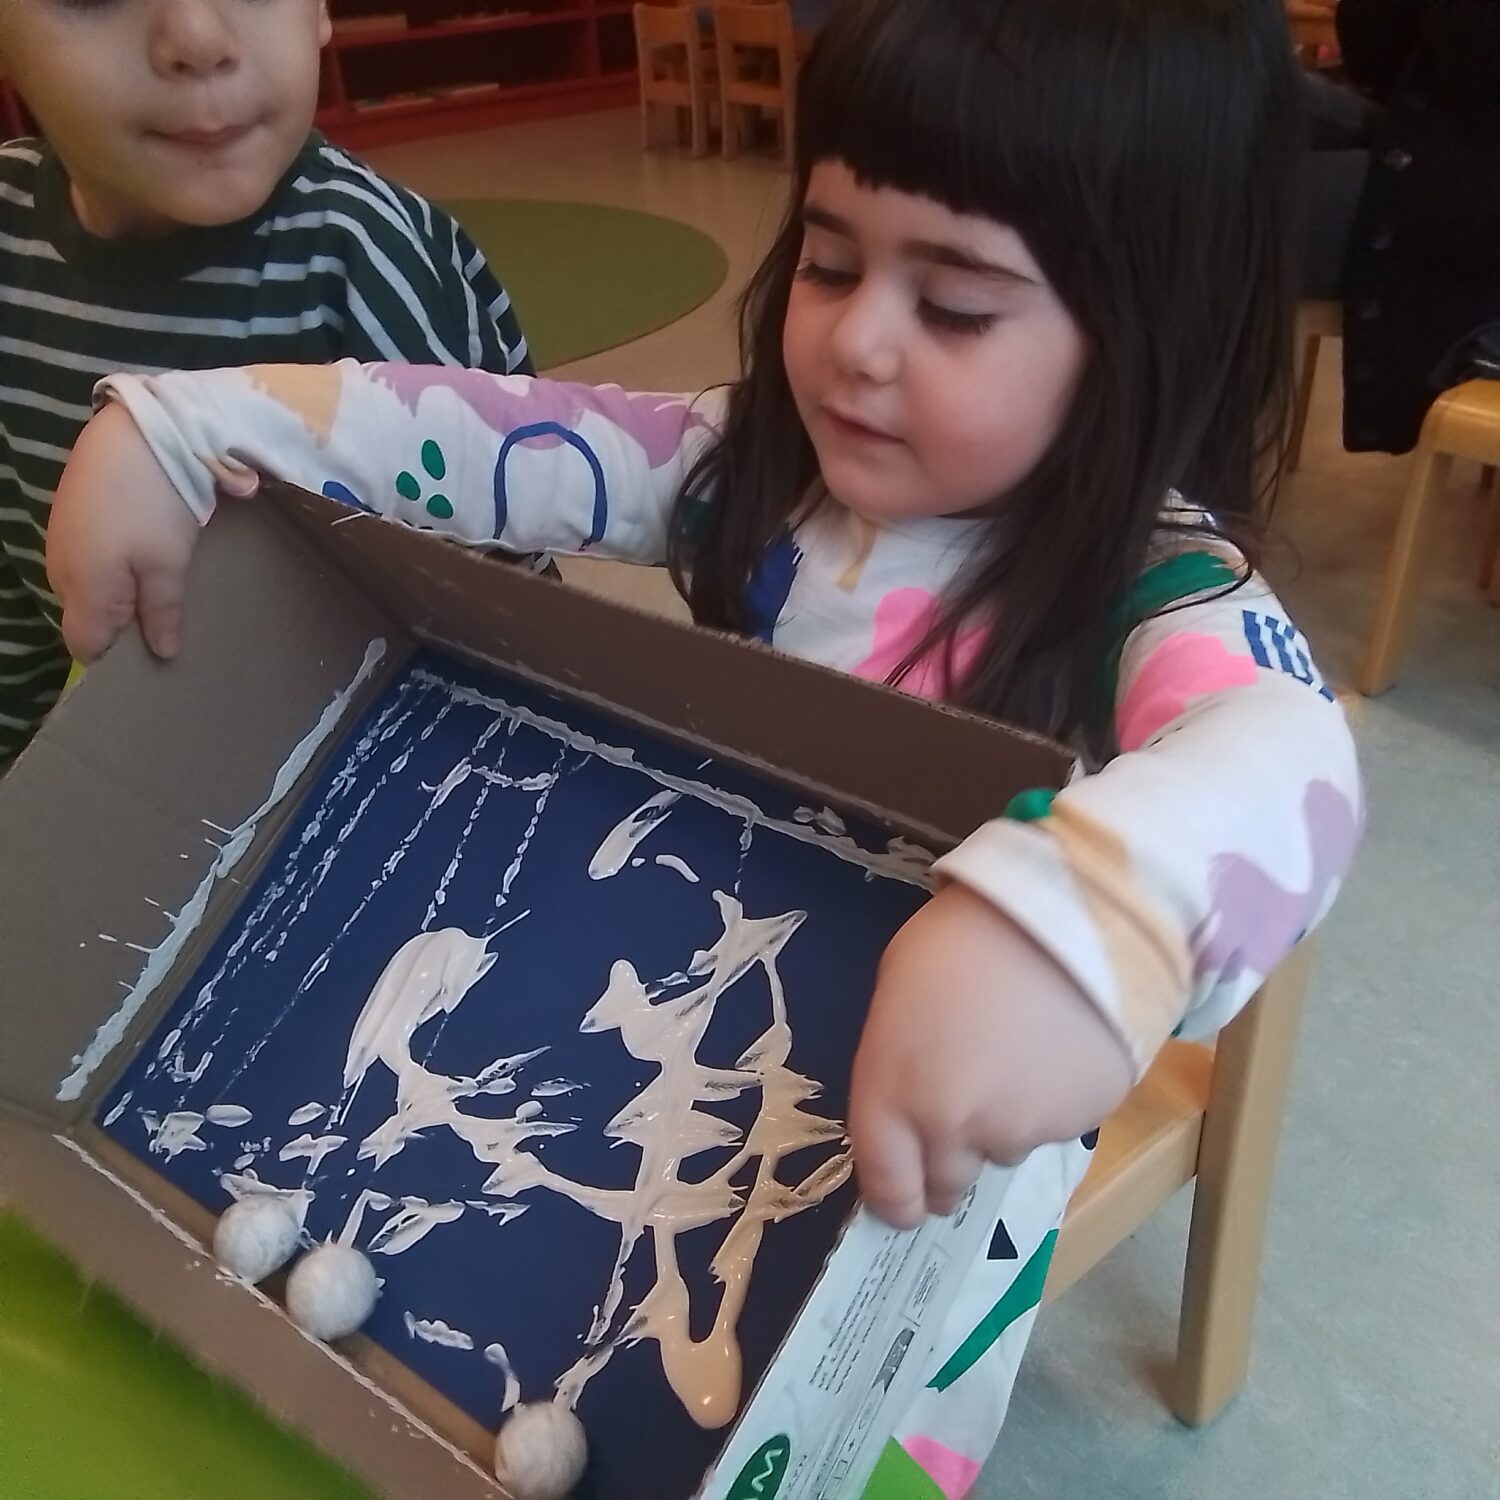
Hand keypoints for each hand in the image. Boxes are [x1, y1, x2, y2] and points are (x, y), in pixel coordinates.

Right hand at [47, 402, 201, 662]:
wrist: (137, 429)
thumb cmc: (155, 505)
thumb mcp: (167, 564)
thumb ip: (160, 612)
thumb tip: (160, 654)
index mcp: (81, 587)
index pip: (85, 646)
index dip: (116, 657)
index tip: (152, 656)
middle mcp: (60, 568)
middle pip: (86, 616)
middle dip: (121, 624)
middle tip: (168, 623)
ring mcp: (62, 538)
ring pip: (89, 586)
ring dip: (121, 593)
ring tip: (162, 588)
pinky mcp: (72, 514)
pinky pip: (89, 557)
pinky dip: (114, 565)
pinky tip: (143, 553)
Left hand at [849, 882, 1133, 1227]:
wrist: (1070, 919)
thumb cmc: (964, 939)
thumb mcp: (898, 990)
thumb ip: (898, 1062)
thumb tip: (912, 1093)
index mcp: (895, 1094)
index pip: (886, 1183)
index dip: (894, 1201)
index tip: (902, 1204)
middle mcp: (954, 1129)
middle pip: (946, 1182)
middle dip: (947, 1166)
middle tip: (959, 1123)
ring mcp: (1022, 1132)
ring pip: (1004, 1150)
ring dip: (1001, 1126)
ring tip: (1014, 1060)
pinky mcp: (1081, 1124)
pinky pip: (1055, 1126)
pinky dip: (1050, 1103)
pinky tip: (1054, 1050)